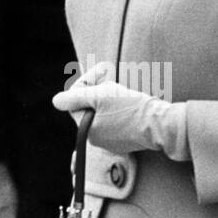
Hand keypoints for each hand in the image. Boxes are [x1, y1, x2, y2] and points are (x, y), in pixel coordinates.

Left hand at [52, 80, 188, 159]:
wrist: (162, 124)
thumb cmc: (131, 108)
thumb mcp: (100, 96)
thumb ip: (75, 97)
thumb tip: (55, 101)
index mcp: (88, 132)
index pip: (77, 102)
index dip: (87, 84)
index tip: (101, 74)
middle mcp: (98, 141)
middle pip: (91, 107)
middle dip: (99, 90)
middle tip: (112, 77)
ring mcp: (114, 143)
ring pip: (105, 112)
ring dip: (110, 97)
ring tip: (123, 90)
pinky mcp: (129, 141)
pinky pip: (118, 121)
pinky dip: (122, 108)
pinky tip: (131, 102)